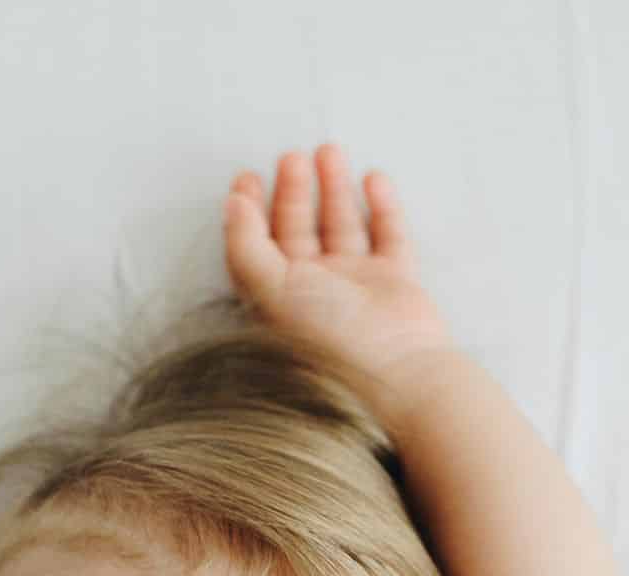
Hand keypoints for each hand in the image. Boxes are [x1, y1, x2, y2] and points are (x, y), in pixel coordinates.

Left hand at [224, 143, 455, 402]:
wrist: (396, 372)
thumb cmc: (330, 339)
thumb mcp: (271, 291)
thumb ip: (245, 246)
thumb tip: (232, 203)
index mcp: (280, 298)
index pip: (259, 246)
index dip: (249, 211)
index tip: (247, 177)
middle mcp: (316, 292)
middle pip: (299, 230)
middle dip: (292, 191)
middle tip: (291, 157)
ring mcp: (358, 286)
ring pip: (341, 226)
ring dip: (333, 188)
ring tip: (329, 151)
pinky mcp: (396, 283)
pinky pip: (388, 236)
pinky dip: (382, 207)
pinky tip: (373, 179)